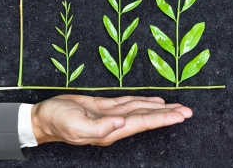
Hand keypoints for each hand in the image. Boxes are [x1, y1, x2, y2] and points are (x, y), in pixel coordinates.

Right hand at [31, 94, 191, 145]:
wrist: (45, 117)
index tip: (180, 115)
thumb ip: (99, 127)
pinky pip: (128, 103)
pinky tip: (153, 101)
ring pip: (139, 110)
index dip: (161, 118)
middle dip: (167, 114)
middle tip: (187, 111)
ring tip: (176, 107)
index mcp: (110, 130)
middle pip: (146, 117)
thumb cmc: (57, 121)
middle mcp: (114, 124)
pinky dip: (143, 102)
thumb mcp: (74, 125)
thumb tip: (121, 122)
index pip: (142, 123)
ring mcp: (110, 116)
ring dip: (158, 108)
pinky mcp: (105, 107)